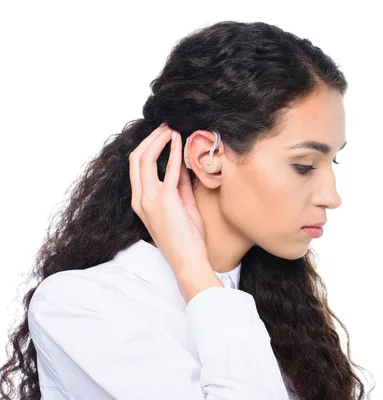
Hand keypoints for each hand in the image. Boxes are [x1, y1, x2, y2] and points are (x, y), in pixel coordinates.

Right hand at [129, 122, 222, 299]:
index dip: (147, 146)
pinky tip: (179, 141)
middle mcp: (140, 198)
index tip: (162, 134)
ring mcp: (149, 199)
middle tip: (165, 125)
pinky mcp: (165, 201)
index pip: (136, 166)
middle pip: (135, 158)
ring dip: (158, 140)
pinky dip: (173, 152)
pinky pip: (168, 170)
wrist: (188, 260)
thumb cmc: (186, 237)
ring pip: (144, 159)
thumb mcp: (181, 206)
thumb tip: (182, 162)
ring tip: (171, 129)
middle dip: (150, 138)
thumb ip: (179, 184)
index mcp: (140, 201)